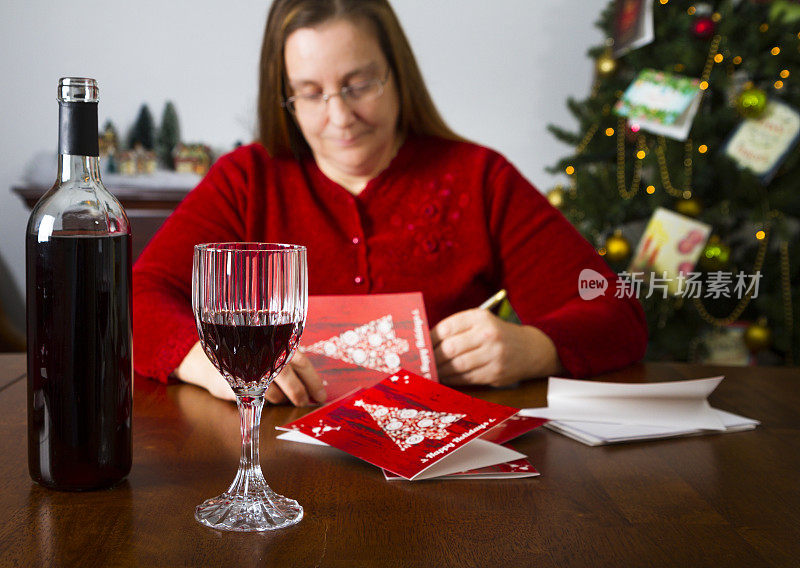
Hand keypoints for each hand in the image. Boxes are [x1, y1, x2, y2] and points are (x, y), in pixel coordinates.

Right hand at [174, 342, 326, 405]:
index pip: (303, 363)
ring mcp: (248, 368)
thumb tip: (312, 385)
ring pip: (273, 391)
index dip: (314, 381)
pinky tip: (259, 394)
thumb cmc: (243, 355)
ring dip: (278, 398)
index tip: (321, 396)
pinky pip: (255, 397)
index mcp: (277, 343)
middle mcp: (264, 353)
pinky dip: (260, 400)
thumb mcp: (267, 351)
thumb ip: (287, 361)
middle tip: (303, 403)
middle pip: (289, 378)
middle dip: (298, 394)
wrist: (205, 358)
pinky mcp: (234, 382)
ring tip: (277, 397)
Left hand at [430, 308, 562, 386]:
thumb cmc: (497, 334)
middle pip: (450, 348)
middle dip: (433, 358)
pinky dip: (453, 380)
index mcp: (480, 317)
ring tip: (432, 373)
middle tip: (422, 364)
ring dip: (441, 371)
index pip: (446, 328)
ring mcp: (494, 354)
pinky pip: (468, 378)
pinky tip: (446, 378)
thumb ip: (456, 329)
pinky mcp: (496, 372)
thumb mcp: (480, 322)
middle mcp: (488, 333)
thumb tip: (426, 343)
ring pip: (457, 366)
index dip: (429, 339)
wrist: (531, 349)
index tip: (421, 347)